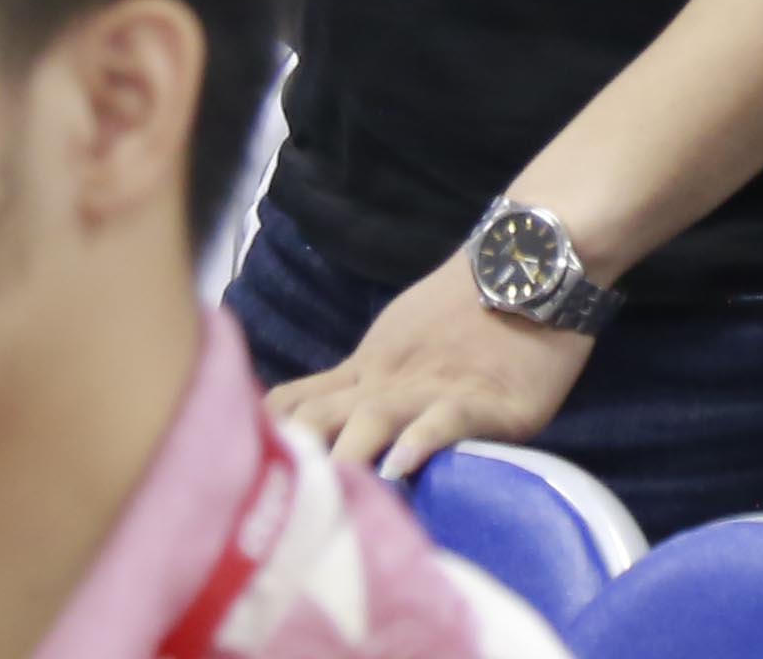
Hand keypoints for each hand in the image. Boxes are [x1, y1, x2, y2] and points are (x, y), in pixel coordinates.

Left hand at [269, 253, 597, 479]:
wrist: (530, 261)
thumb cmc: (469, 302)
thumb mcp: (400, 336)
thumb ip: (365, 379)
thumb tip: (322, 422)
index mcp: (365, 367)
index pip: (296, 402)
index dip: (263, 438)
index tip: (232, 474)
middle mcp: (387, 380)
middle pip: (321, 417)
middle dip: (292, 461)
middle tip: (266, 503)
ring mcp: (433, 388)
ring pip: (374, 419)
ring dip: (347, 456)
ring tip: (326, 494)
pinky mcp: (485, 400)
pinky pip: (445, 420)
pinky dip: (421, 442)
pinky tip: (402, 467)